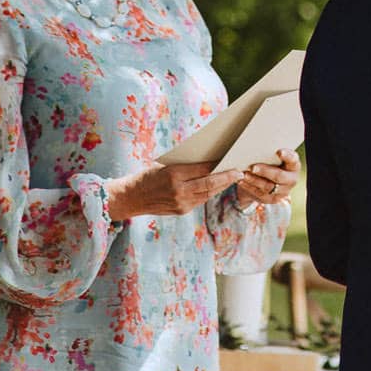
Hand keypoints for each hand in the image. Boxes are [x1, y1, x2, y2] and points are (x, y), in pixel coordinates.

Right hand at [104, 160, 238, 220]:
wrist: (130, 198)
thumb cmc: (146, 176)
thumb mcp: (164, 165)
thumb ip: (185, 166)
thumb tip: (208, 160)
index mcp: (174, 176)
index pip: (202, 170)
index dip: (218, 165)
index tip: (230, 159)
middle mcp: (179, 191)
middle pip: (209, 184)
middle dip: (226, 178)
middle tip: (239, 172)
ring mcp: (181, 204)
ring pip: (207, 194)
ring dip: (221, 186)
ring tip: (232, 178)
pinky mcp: (181, 211)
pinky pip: (200, 200)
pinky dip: (210, 192)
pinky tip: (217, 186)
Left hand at [236, 149, 299, 206]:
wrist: (266, 180)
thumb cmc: (270, 163)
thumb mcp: (272, 158)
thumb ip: (269, 155)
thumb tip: (257, 149)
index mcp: (294, 166)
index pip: (293, 159)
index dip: (287, 156)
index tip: (278, 152)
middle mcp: (291, 179)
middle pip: (279, 176)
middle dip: (265, 171)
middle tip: (253, 167)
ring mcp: (283, 191)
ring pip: (268, 187)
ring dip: (254, 180)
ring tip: (244, 174)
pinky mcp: (273, 199)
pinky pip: (260, 194)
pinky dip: (250, 187)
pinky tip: (242, 181)